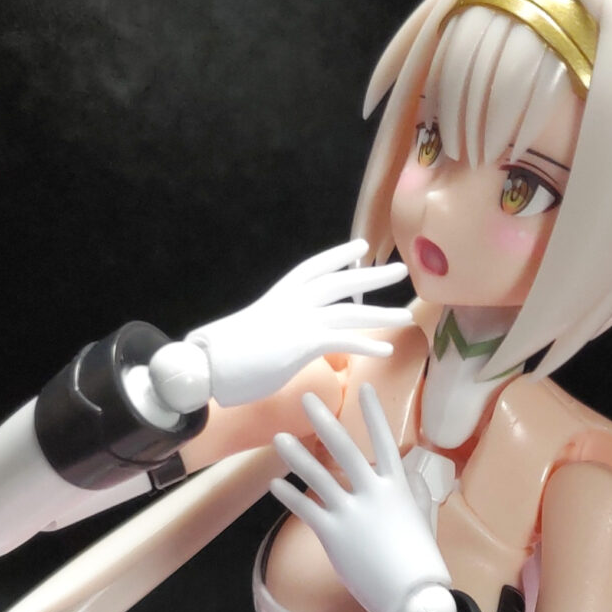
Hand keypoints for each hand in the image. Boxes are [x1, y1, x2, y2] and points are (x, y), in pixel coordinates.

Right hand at [152, 239, 408, 412]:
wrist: (204, 365)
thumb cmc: (218, 356)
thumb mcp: (250, 334)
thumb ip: (269, 331)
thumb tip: (272, 340)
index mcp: (277, 297)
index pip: (314, 268)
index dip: (338, 256)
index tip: (360, 247)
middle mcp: (290, 303)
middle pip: (340, 281)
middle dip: (371, 275)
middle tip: (400, 269)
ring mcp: (297, 321)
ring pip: (349, 311)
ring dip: (381, 313)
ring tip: (407, 314)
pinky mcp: (301, 343)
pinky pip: (343, 340)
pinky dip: (367, 345)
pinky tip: (387, 350)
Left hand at [271, 385, 457, 611]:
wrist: (413, 596)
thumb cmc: (421, 561)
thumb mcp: (423, 520)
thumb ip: (415, 492)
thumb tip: (411, 472)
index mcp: (398, 487)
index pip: (384, 441)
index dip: (374, 414)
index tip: (365, 387)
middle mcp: (372, 493)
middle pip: (344, 449)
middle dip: (324, 421)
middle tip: (307, 399)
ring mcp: (351, 513)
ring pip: (318, 475)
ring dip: (296, 455)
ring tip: (279, 437)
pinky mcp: (333, 535)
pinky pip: (305, 509)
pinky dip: (288, 496)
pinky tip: (274, 484)